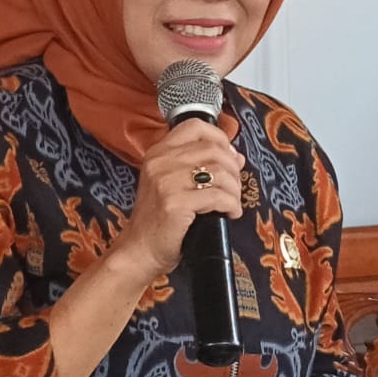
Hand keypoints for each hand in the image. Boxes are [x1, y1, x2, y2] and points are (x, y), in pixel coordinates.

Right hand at [111, 120, 244, 282]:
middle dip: (233, 169)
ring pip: (219, 172)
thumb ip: (200, 165)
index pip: (195, 127)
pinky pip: (218, 196)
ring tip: (232, 202)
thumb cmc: (159, 219)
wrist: (140, 249)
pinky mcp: (175, 203)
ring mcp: (166, 181)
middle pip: (213, 149)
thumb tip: (237, 157)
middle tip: (234, 187)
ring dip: (234, 189)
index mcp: (158, 152)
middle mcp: (160, 162)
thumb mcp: (173, 184)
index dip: (220, 138)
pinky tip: (230, 213)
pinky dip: (231, 205)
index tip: (230, 156)